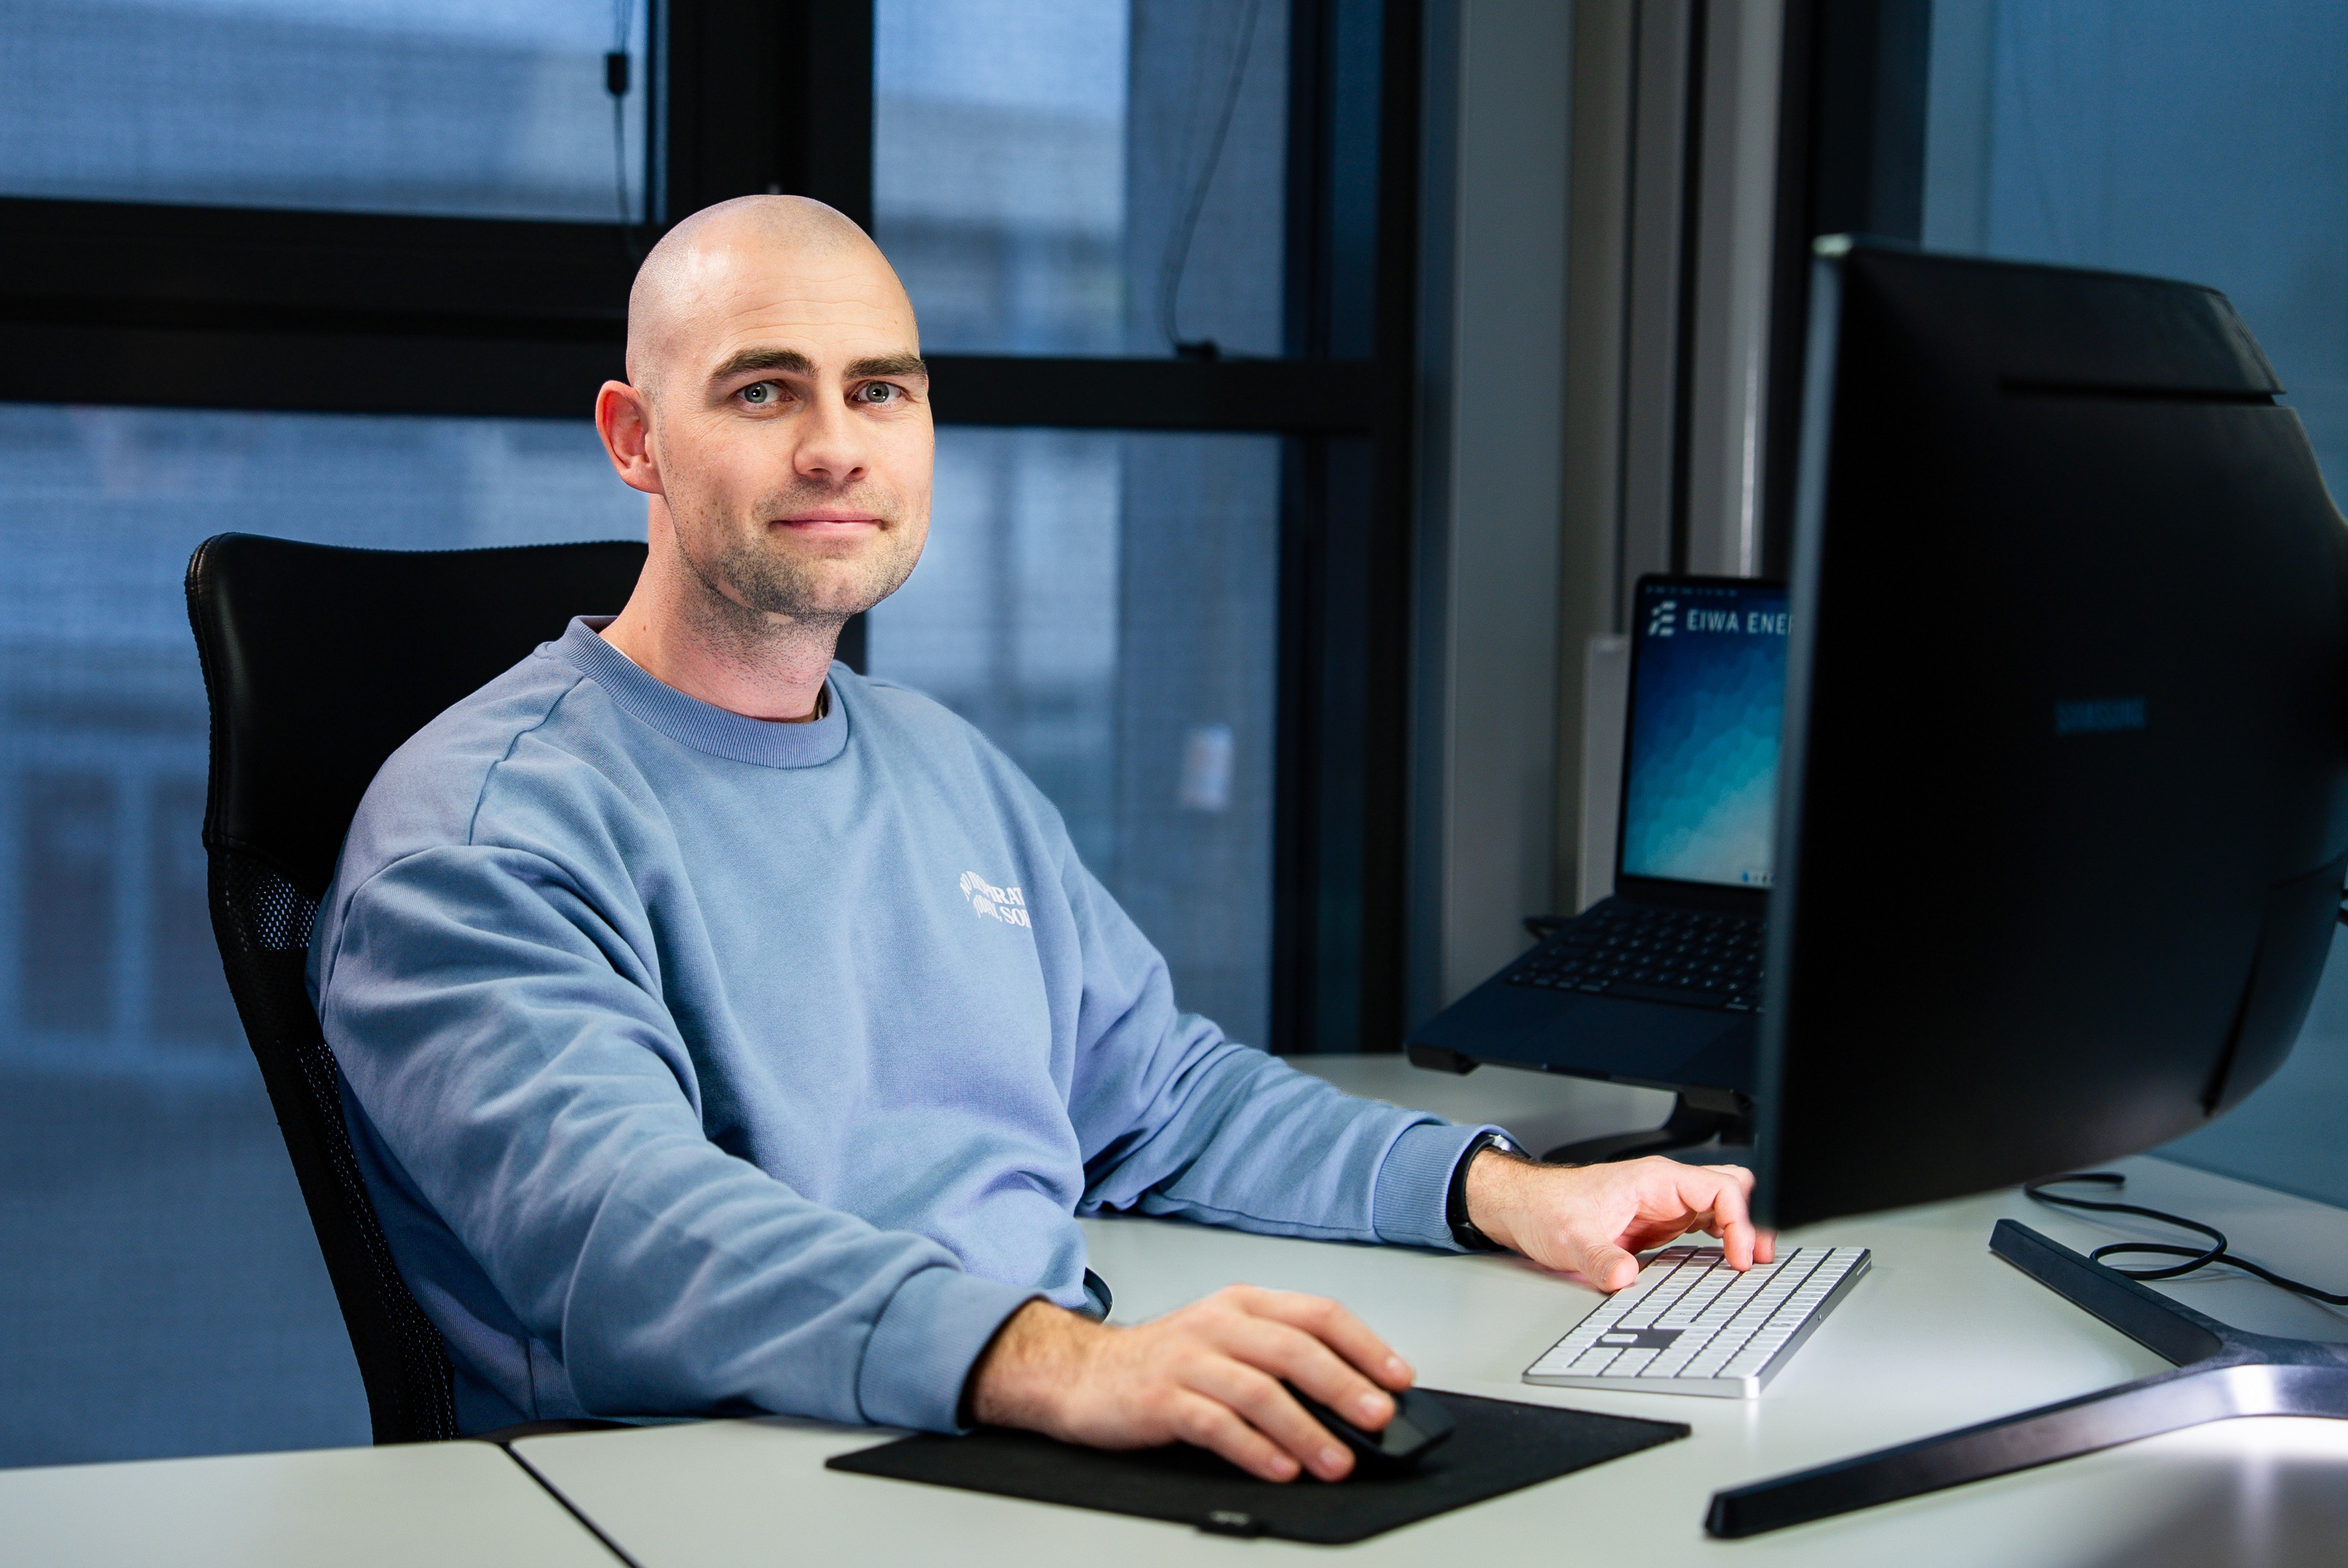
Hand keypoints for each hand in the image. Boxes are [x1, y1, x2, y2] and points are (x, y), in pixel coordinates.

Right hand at [967, 1285, 1413, 1481]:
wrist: (1080, 1372)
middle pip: (1294, 1348)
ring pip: (1259, 1389)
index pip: (1317, 1313)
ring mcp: (1188, 1360)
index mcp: (1244, 1304)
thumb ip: (1280, 1361)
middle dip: (1344, 1386)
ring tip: (1336, 1461)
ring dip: (1305, 1429)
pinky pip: (1216, 1424)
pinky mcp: (1160, 1399)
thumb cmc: (1164, 1363)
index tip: (1399, 1378)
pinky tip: (1280, 1468)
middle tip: (1378, 1419)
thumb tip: (1353, 1400)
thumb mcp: (1227, 1343)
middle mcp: (1218, 1324)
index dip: (1364, 1345)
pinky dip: (1254, 1449)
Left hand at [1465, 1152, 1774, 1289]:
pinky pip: (1703, 1227)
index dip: (1740, 1222)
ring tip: (1751, 1266)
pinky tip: (1723, 1265)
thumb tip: (1624, 1278)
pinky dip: (1720, 1243)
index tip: (1740, 1257)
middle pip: (1730, 1191)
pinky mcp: (1658, 1225)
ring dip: (1739, 1233)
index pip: (1720, 1189)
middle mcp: (1664, 1189)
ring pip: (1720, 1208)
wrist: (1524, 1207)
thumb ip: (1599, 1258)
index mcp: (1653, 1180)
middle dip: (1752, 1221)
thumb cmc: (1545, 1208)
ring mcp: (1663, 1205)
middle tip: (1759, 1260)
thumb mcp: (1569, 1238)